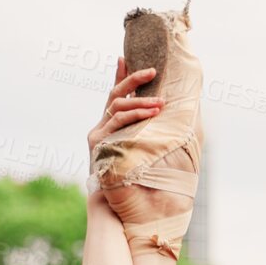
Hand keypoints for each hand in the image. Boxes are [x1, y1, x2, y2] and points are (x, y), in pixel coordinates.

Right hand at [86, 58, 161, 176]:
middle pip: (114, 96)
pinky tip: (149, 115)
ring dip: (141, 103)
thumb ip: (147, 136)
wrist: (113, 206)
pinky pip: (118, 124)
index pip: (114, 97)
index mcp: (110, 128)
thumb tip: (168, 122)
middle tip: (152, 71)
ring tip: (161, 104)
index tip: (123, 58)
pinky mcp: (97, 143)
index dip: (119, 76)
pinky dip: (134, 117)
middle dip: (133, 81)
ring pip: (118, 108)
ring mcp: (97, 135)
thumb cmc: (132, 182)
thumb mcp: (141, 153)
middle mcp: (100, 128)